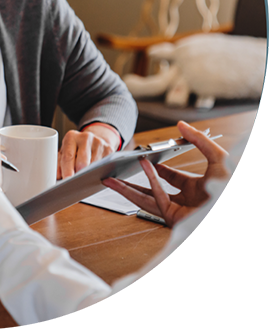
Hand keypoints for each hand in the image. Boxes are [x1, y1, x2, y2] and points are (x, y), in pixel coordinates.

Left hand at [58, 123, 120, 178]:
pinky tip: (95, 174)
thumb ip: (58, 164)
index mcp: (71, 137)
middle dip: (79, 174)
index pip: (68, 156)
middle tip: (76, 183)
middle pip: (82, 161)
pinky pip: (104, 166)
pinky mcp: (109, 149)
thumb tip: (56, 177)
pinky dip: (99, 172)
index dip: (67, 170)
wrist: (91, 140)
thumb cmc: (75, 149)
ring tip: (85, 178)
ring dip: (89, 174)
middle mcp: (85, 137)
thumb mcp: (65, 152)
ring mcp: (99, 142)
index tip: (67, 180)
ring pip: (94, 165)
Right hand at [102, 121, 228, 227]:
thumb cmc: (232, 186)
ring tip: (108, 180)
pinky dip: (147, 180)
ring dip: (125, 189)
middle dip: (129, 184)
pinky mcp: (173, 218)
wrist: (236, 206)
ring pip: (144, 199)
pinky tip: (140, 166)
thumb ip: (199, 140)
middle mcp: (184, 203)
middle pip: (150, 192)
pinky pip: (155, 197)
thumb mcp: (218, 157)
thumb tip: (181, 124)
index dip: (156, 169)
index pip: (170, 180)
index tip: (144, 160)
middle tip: (114, 176)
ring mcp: (177, 212)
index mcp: (195, 191)